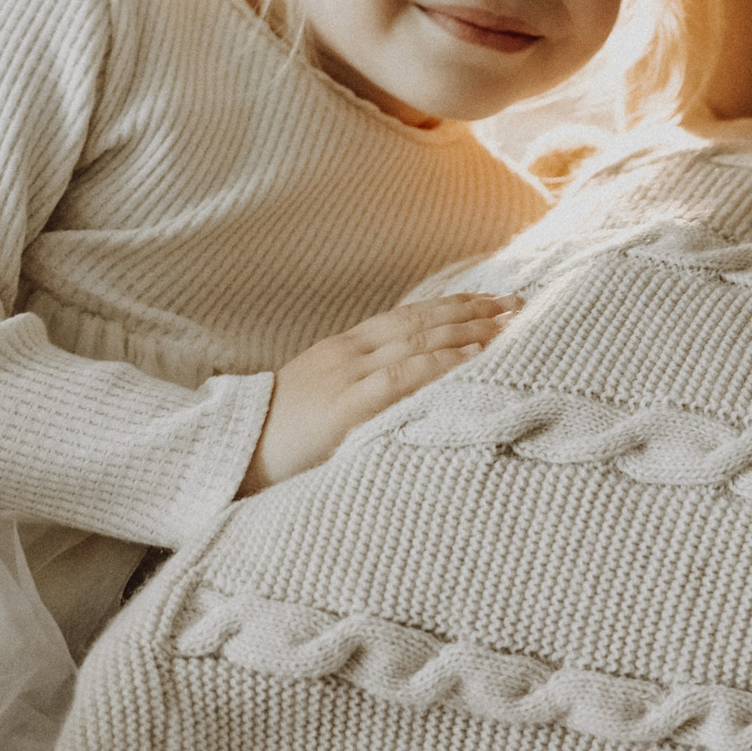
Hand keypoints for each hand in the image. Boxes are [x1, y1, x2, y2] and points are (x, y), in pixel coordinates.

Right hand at [240, 293, 520, 493]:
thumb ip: (363, 384)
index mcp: (344, 346)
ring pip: (419, 340)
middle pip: (421, 320)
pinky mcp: (348, 406)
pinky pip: (402, 377)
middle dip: (472, 309)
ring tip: (509, 323)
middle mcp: (350, 352)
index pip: (409, 315)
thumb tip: (410, 383)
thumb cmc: (281, 433)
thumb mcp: (325, 395)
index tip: (491, 298)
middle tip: (518, 302)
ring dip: (469, 330)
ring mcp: (348, 376)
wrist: (233, 453)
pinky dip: (441, 363)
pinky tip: (473, 356)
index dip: (452, 304)